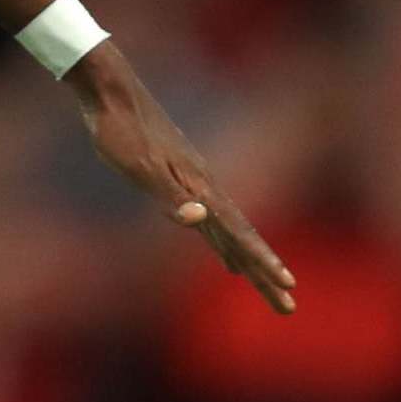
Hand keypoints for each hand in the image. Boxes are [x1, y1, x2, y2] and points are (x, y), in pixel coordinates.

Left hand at [65, 41, 297, 314]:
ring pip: (230, 231)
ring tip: (268, 286)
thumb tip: (200, 220)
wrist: (111, 92)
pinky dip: (223, 243)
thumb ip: (169, 195)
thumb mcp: (139, 166)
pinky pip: (212, 222)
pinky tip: (224, 255)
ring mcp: (195, 183)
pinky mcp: (180, 179)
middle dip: (264, 274)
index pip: (238, 232)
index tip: (286, 287)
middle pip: (242, 238)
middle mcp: (205, 187)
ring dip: (248, 261)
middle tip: (289, 308)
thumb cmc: (120, 130)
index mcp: (200, 187)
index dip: (260, 261)